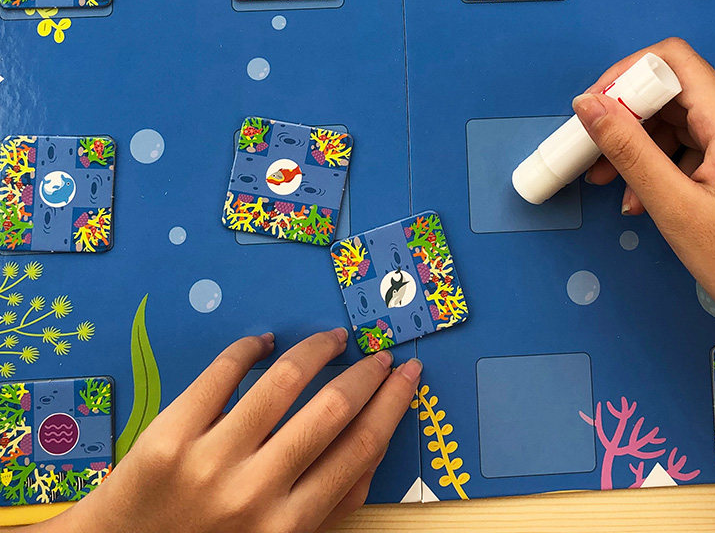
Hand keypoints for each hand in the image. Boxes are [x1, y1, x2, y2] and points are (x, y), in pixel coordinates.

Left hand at [44, 330, 421, 532]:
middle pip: (332, 410)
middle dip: (366, 373)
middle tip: (378, 352)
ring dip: (316, 350)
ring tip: (331, 339)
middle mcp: (256, 494)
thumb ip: (329, 506)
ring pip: (283, 381)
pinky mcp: (169, 434)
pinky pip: (222, 374)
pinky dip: (249, 348)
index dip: (393, 403)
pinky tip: (264, 340)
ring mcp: (210, 461)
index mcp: (290, 529)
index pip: (361, 449)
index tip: (408, 374)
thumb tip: (372, 440)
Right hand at [572, 38, 714, 382]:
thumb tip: (587, 105)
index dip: (625, 75)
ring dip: (641, 147)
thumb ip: (628, 150)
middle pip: (673, 92)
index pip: (672, 60)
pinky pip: (696, 146)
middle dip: (626, 119)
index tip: (593, 111)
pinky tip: (645, 200)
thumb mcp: (674, 207)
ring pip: (681, 122)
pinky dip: (664, 164)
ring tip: (614, 188)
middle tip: (592, 156)